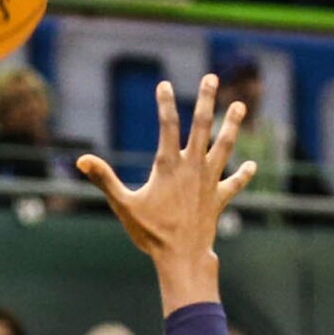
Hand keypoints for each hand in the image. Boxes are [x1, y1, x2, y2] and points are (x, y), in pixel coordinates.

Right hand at [76, 76, 255, 304]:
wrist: (182, 257)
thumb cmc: (151, 233)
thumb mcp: (123, 205)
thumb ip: (104, 179)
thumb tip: (81, 160)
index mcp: (169, 166)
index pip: (167, 125)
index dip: (165, 103)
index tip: (164, 84)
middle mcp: (193, 167)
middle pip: (202, 126)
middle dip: (206, 100)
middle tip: (211, 77)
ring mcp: (209, 182)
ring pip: (224, 146)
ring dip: (232, 125)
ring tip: (240, 106)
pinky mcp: (218, 199)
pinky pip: (234, 184)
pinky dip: (242, 175)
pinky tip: (252, 166)